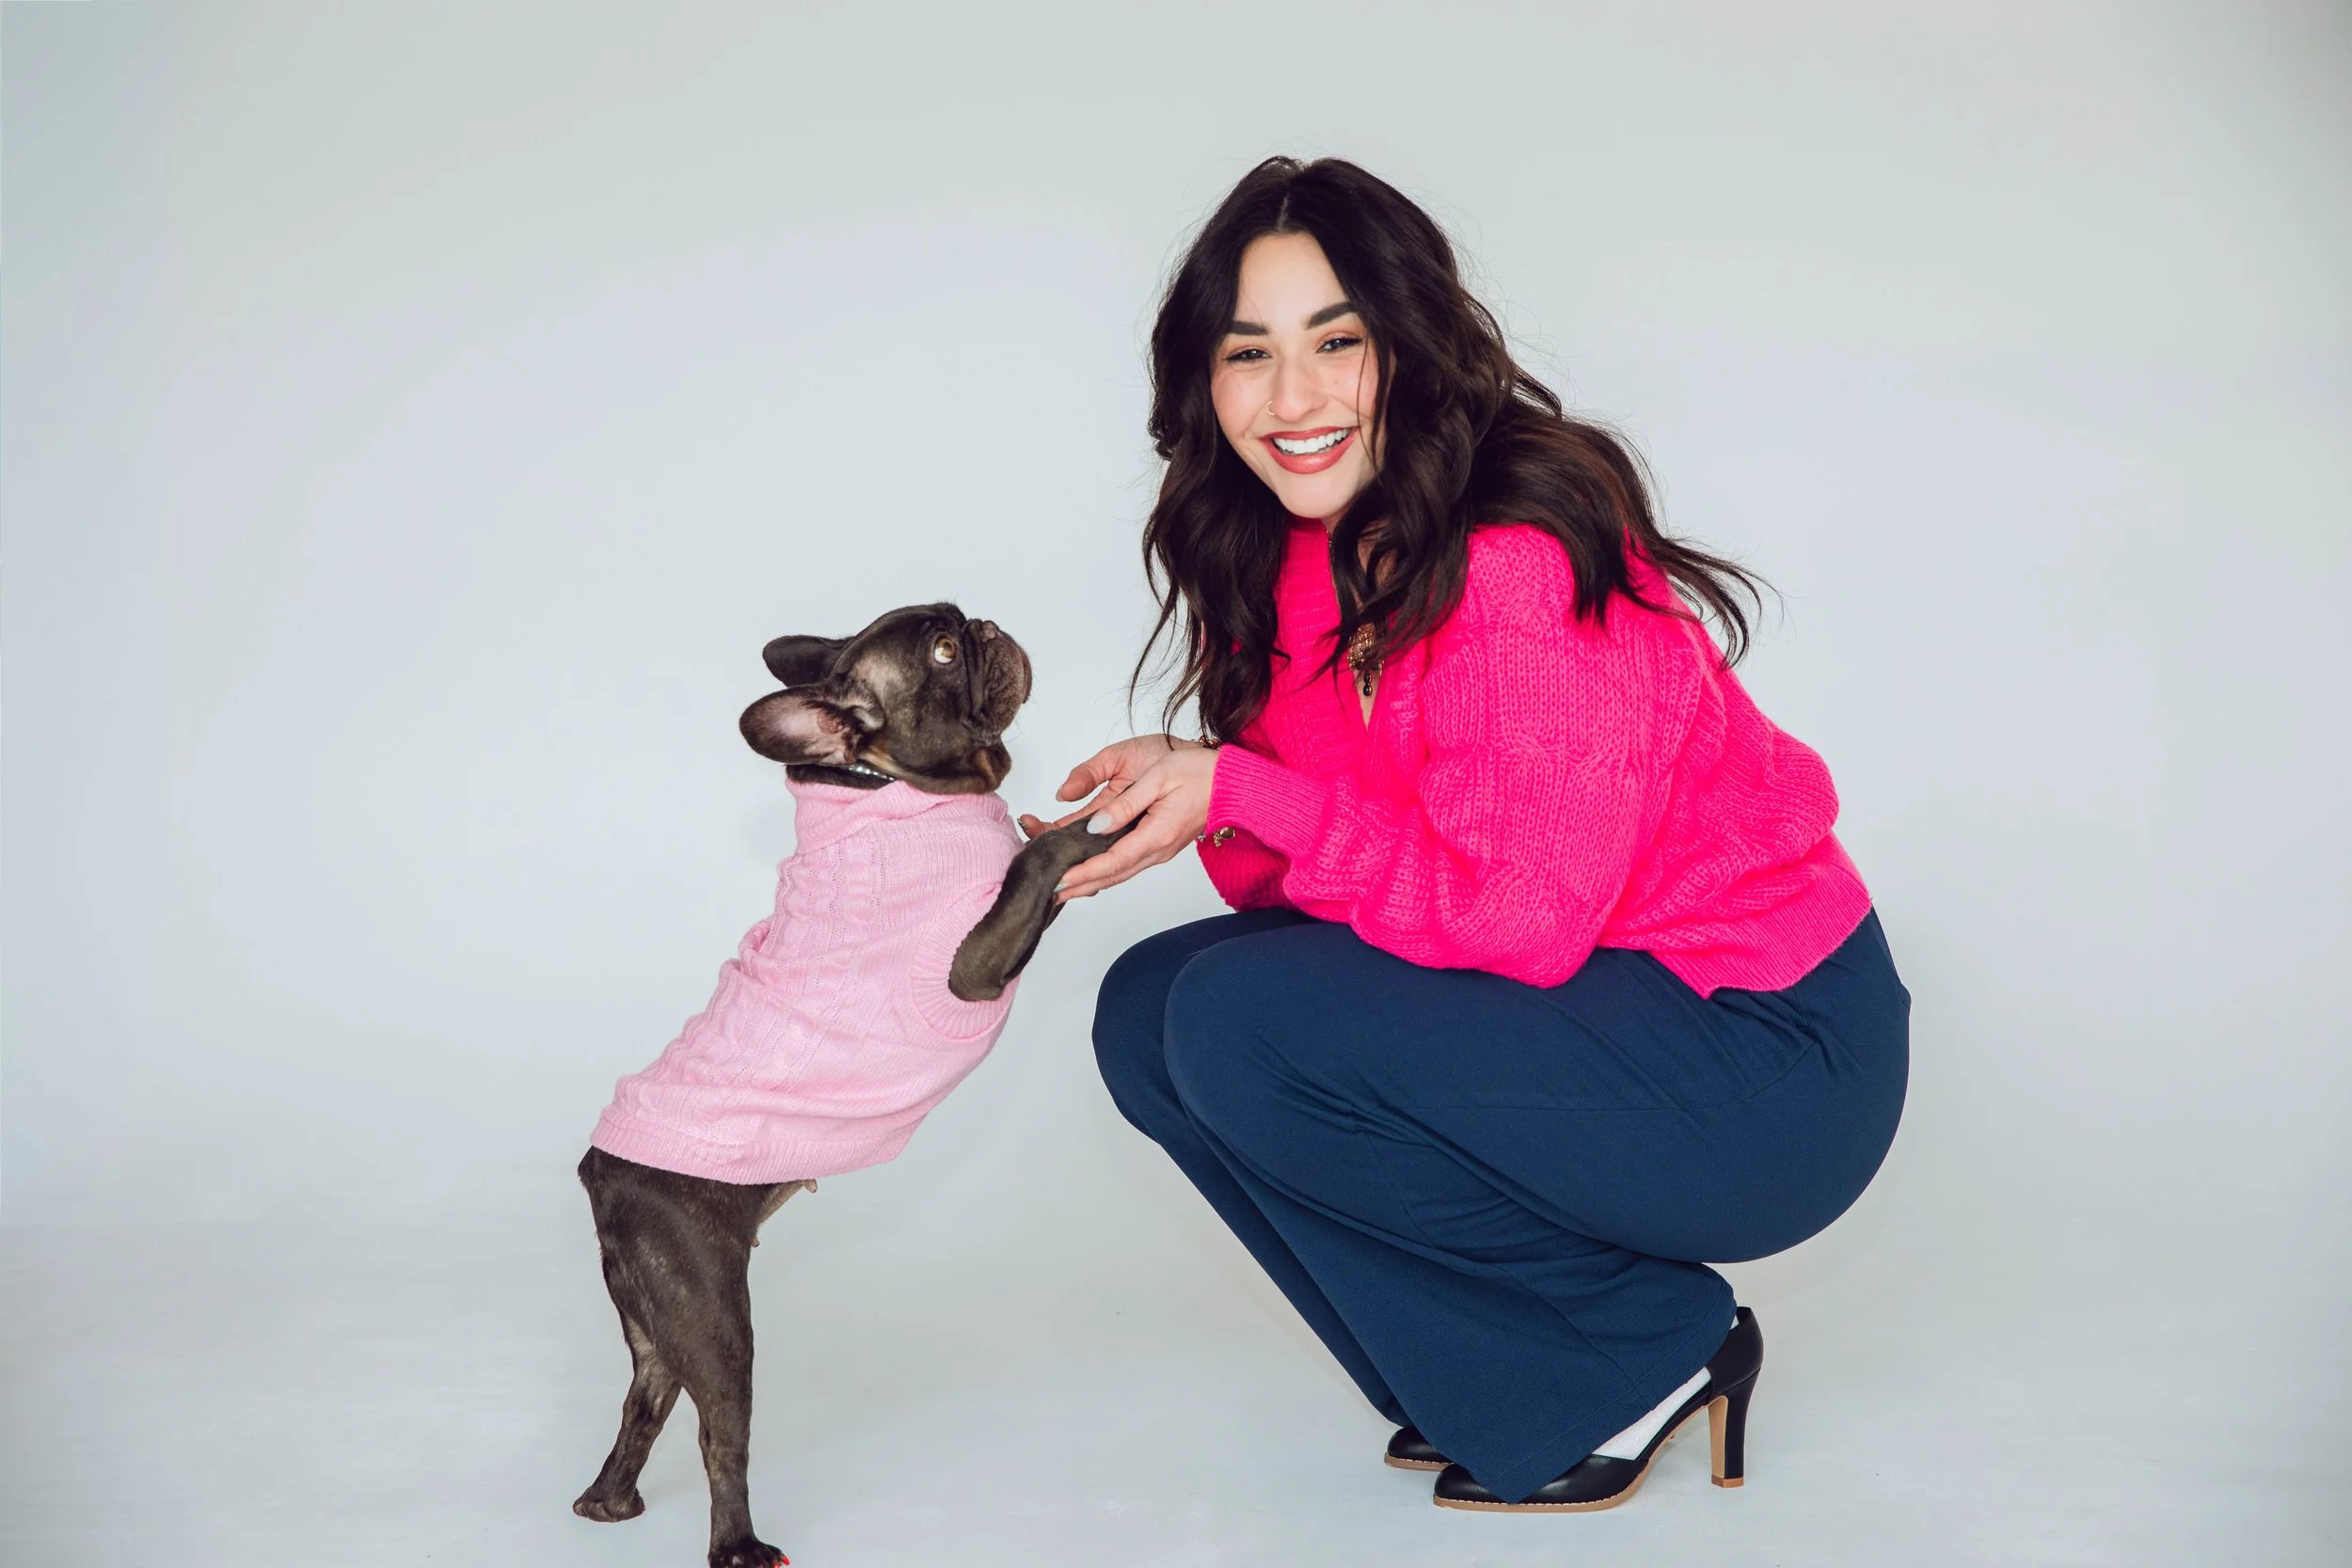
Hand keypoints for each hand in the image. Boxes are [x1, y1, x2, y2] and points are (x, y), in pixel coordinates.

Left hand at [1035, 736, 1218, 900]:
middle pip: (1110, 876)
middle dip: (1078, 885)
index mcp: (1155, 835)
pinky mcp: (1158, 845)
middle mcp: (1156, 850)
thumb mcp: (1158, 778)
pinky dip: (1103, 871)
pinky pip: (1126, 864)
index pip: (1110, 862)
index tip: (1057, 879)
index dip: (1081, 873)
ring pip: (1117, 873)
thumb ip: (1124, 805)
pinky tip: (1087, 871)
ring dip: (1088, 881)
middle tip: (1048, 891)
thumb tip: (1095, 826)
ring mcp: (1158, 851)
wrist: (1232, 783)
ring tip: (1060, 885)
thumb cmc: (1198, 773)